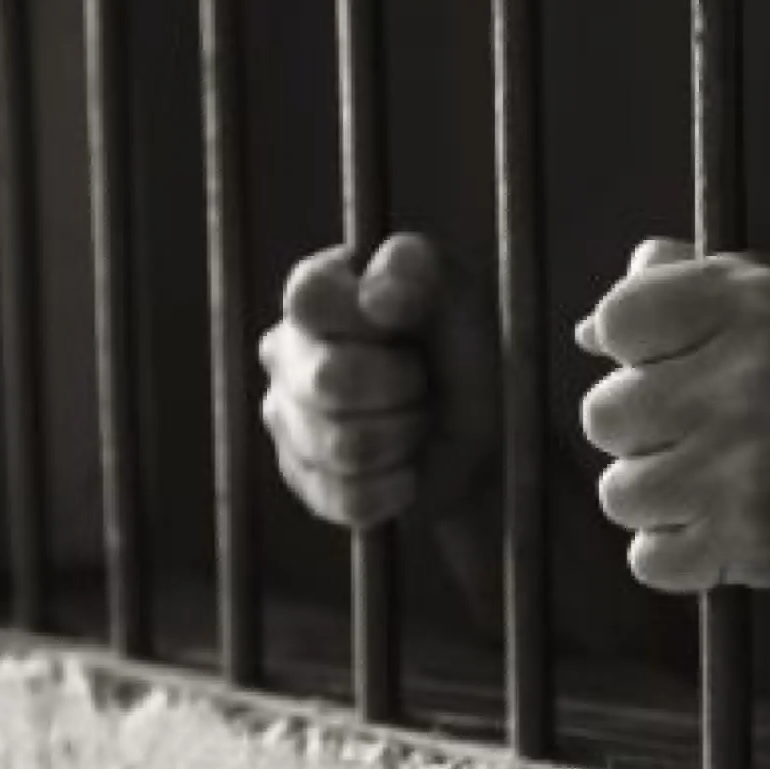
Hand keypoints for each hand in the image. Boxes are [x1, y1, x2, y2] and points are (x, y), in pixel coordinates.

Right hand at [259, 233, 500, 529]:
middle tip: (423, 381)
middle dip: (402, 387)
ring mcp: (284, 417)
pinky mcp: (301, 479)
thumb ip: (418, 271)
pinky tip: (406, 469)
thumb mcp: (456, 293)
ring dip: (404, 437)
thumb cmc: (462, 346)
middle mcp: (285, 350)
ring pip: (341, 445)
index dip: (368, 321)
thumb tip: (375, 297)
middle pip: (329, 380)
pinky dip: (395, 488)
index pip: (309, 299)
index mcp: (316, 291)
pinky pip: (346, 497)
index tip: (410, 327)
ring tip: (417, 419)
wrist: (485, 431)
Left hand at [577, 238, 769, 595]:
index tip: (661, 362)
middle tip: (691, 432)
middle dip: (636, 430)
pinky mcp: (753, 540)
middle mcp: (754, 377)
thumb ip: (687, 284)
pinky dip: (673, 553)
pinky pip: (647, 558)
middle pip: (603, 413)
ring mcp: (752, 464)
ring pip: (619, 492)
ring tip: (709, 481)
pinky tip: (716, 528)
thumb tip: (590, 328)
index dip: (628, 346)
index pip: (620, 317)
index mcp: (759, 303)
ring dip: (653, 496)